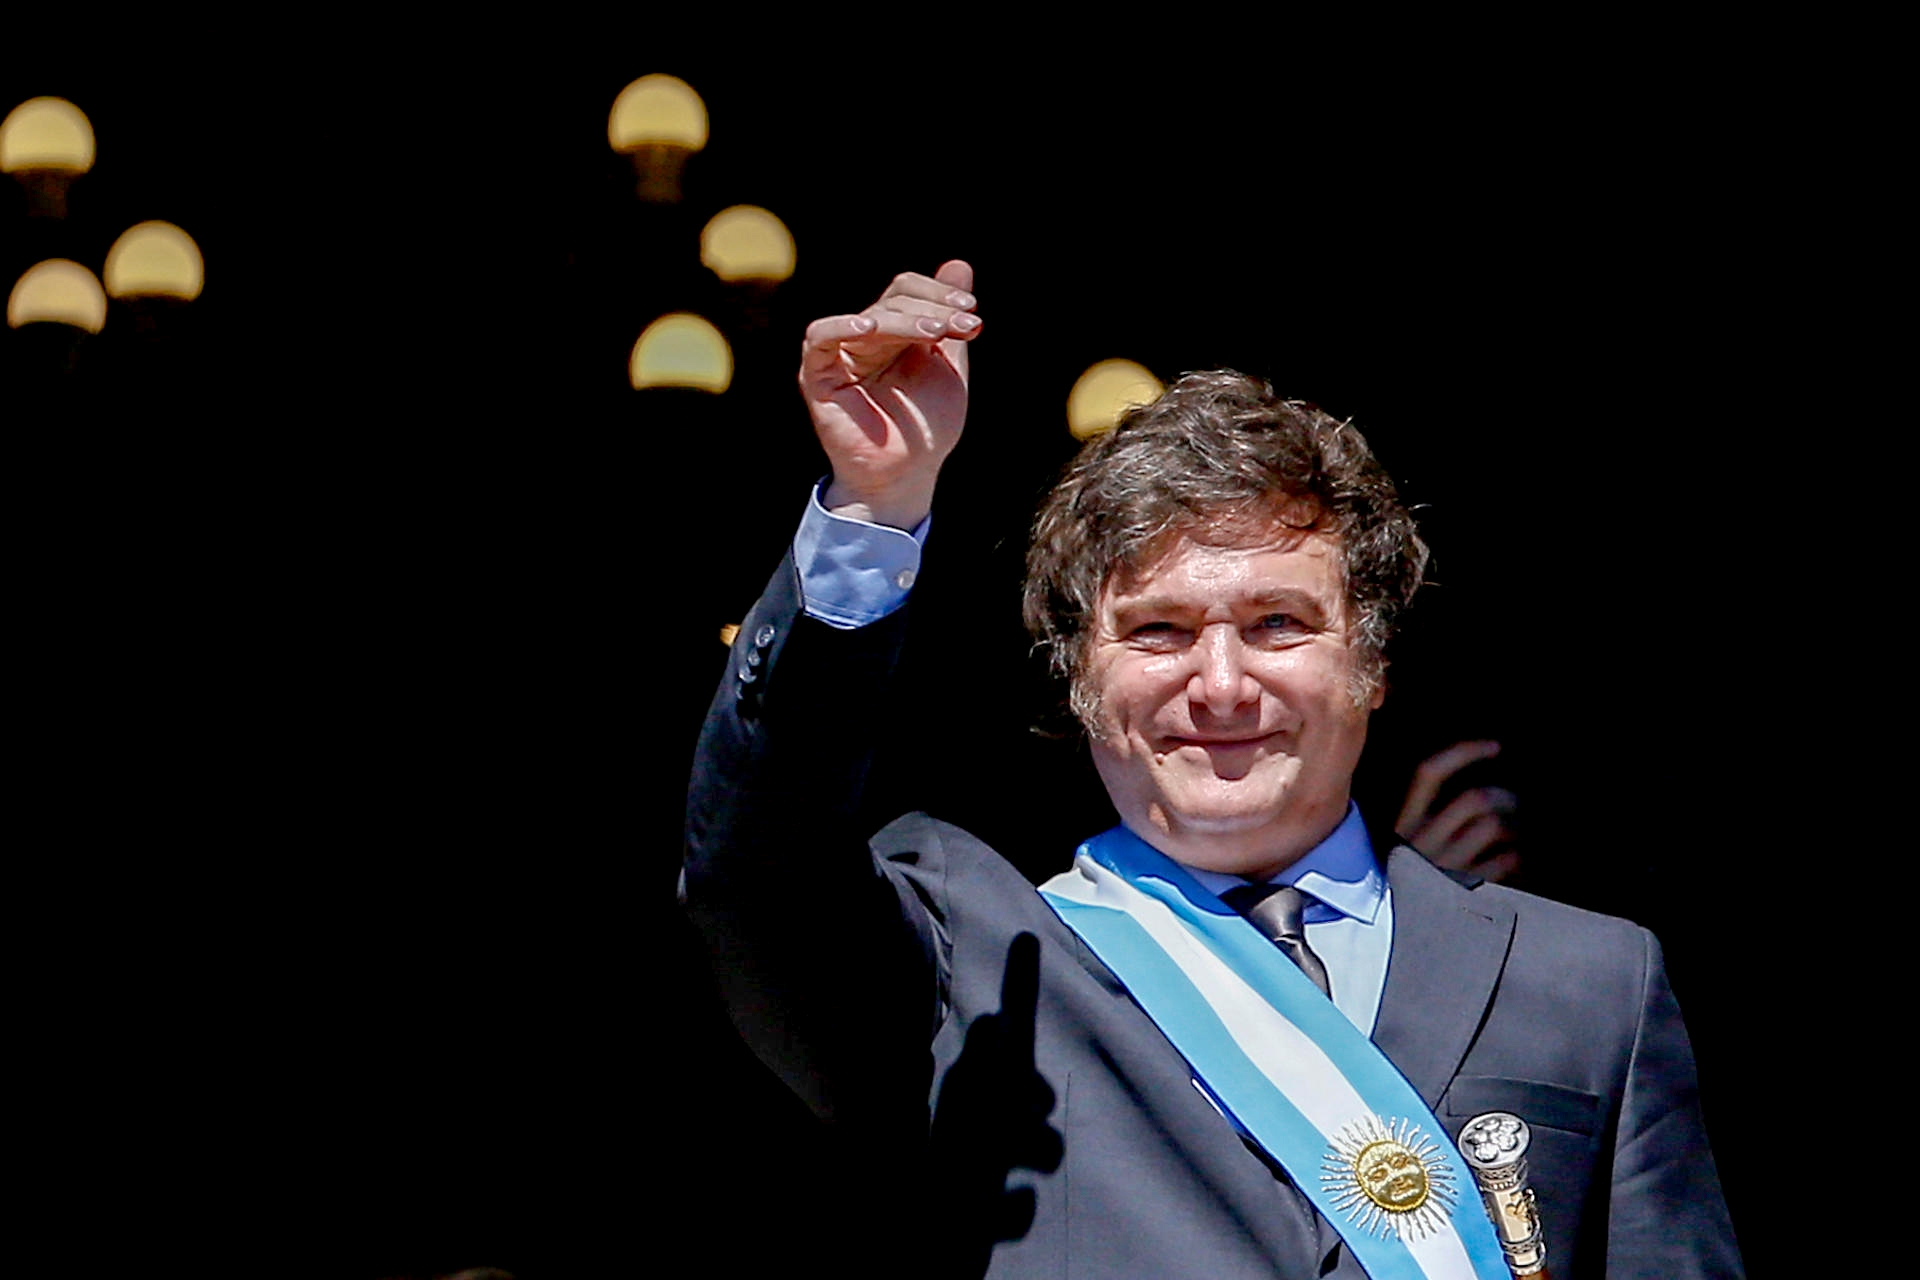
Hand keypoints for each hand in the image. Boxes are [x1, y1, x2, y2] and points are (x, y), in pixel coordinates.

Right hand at [799, 261, 980, 529]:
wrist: (906, 476)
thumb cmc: (926, 429)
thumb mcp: (948, 367)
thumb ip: (951, 319)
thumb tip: (960, 264)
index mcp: (894, 331)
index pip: (907, 290)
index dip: (940, 294)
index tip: (974, 315)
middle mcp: (865, 336)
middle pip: (894, 299)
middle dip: (935, 310)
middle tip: (966, 327)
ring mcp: (840, 353)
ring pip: (870, 316)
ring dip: (907, 320)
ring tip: (938, 334)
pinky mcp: (817, 373)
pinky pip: (820, 336)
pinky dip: (842, 325)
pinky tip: (871, 326)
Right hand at [1395, 739, 1520, 882]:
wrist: (1392, 936)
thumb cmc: (1399, 884)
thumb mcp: (1398, 846)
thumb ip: (1420, 819)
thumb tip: (1466, 791)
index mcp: (1403, 826)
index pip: (1430, 774)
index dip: (1464, 753)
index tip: (1495, 747)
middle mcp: (1424, 841)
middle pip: (1474, 799)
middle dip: (1503, 795)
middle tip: (1513, 801)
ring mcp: (1447, 865)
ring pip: (1494, 827)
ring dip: (1512, 827)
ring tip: (1513, 833)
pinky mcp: (1466, 889)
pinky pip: (1505, 861)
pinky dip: (1516, 856)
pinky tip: (1514, 859)